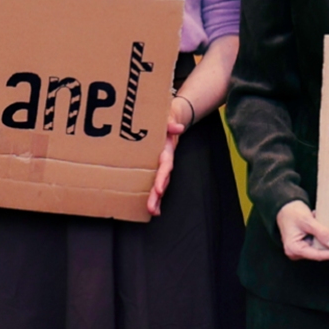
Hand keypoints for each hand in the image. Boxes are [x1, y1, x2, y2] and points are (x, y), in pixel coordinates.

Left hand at [147, 95, 193, 215]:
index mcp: (167, 149)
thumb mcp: (168, 117)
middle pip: (163, 179)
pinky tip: (151, 206)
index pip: (165, 165)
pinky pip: (154, 179)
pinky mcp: (155, 164)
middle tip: (152, 208)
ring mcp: (160, 163)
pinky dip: (154, 193)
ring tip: (152, 211)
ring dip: (156, 197)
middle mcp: (165, 159)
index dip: (162, 177)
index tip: (159, 189)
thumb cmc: (165, 117)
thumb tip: (177, 127)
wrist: (171, 118)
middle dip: (158, 195)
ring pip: (160, 182)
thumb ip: (171, 123)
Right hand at [276, 200, 328, 261]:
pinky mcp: (303, 244)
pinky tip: (326, 230)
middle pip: (319, 254)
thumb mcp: (306, 220)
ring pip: (319, 249)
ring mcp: (300, 249)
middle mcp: (296, 252)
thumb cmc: (291, 212)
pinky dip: (324, 238)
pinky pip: (317, 244)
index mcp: (294, 248)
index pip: (318, 255)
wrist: (284, 206)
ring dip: (328, 241)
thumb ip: (320, 232)